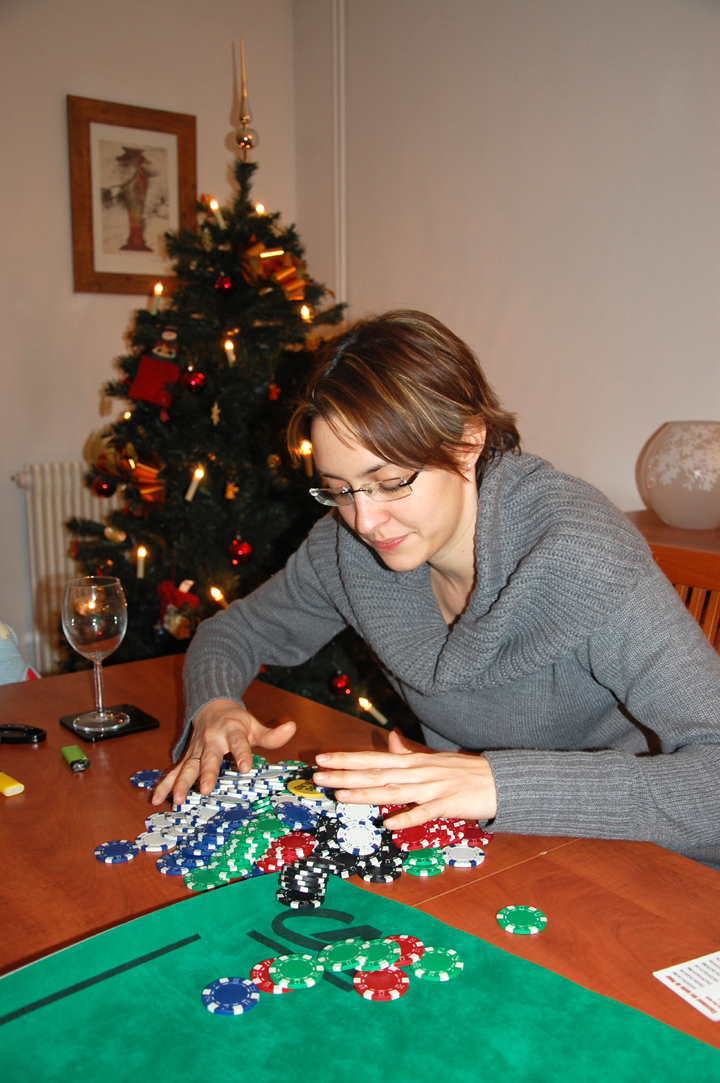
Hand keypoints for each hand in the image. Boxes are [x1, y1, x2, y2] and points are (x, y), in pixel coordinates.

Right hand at [151, 699, 295, 806]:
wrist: (211, 706)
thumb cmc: (236, 721)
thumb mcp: (254, 725)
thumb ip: (272, 734)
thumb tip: (293, 727)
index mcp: (231, 732)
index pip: (238, 744)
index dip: (241, 755)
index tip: (244, 768)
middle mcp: (211, 741)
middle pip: (208, 759)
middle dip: (206, 774)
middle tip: (205, 789)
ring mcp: (196, 750)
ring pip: (187, 767)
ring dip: (180, 783)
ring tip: (176, 799)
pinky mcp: (186, 757)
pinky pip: (174, 771)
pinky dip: (164, 784)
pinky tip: (156, 798)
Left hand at [312, 729, 497, 827]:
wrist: (500, 781)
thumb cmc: (464, 771)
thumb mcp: (433, 758)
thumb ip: (408, 753)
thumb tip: (392, 738)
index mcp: (412, 762)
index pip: (373, 758)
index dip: (346, 759)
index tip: (321, 758)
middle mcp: (417, 772)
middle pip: (375, 773)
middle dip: (345, 775)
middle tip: (317, 776)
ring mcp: (432, 788)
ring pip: (393, 791)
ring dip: (366, 793)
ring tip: (341, 795)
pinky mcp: (447, 804)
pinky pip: (424, 813)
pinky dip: (407, 817)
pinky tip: (389, 823)